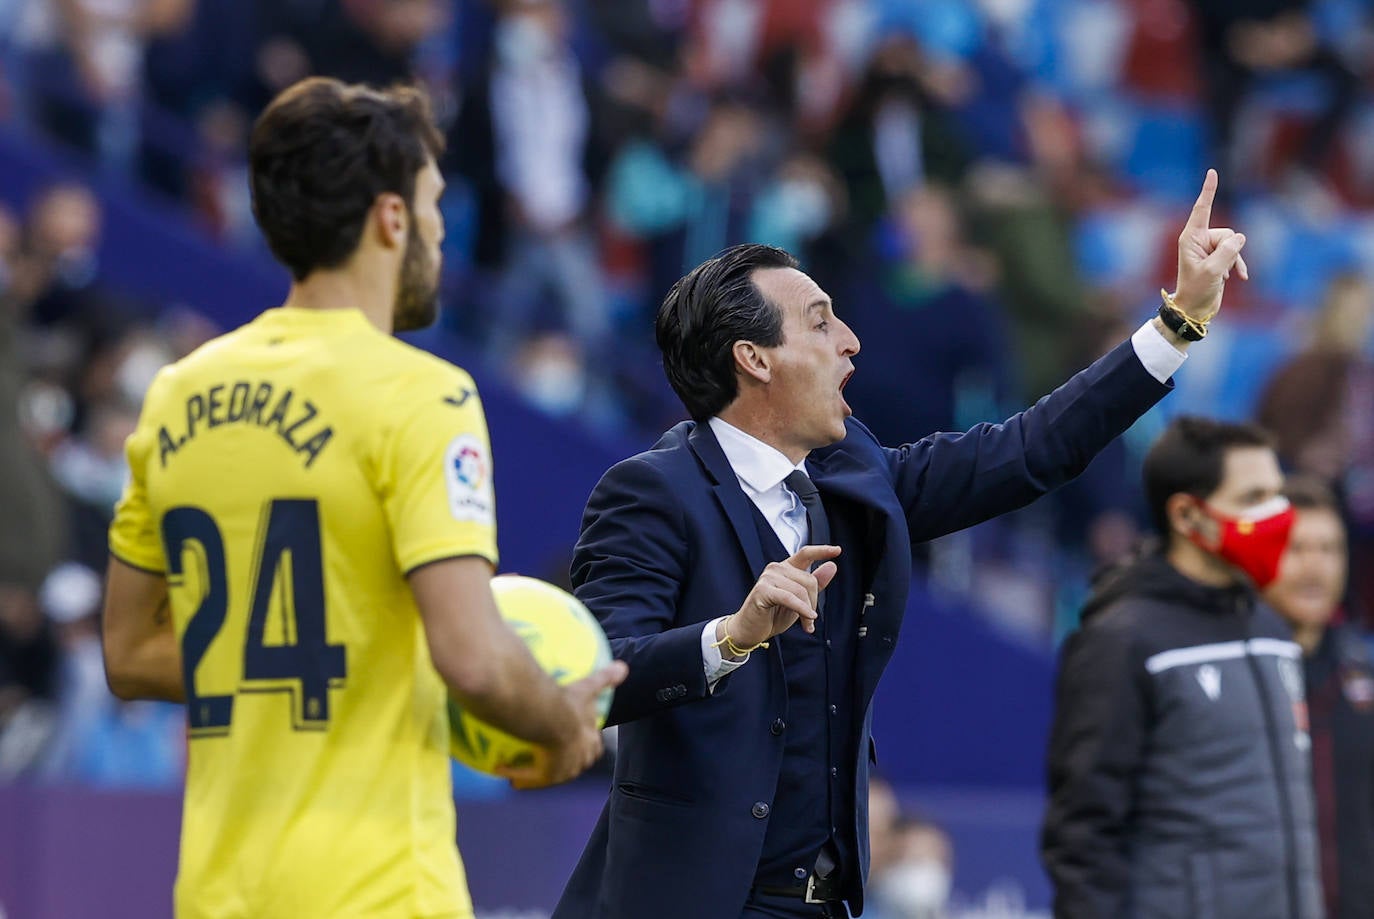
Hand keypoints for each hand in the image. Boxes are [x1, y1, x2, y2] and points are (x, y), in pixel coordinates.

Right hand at [497, 660, 627, 789]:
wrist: (549, 717)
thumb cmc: (569, 702)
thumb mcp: (587, 687)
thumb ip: (604, 678)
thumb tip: (623, 667)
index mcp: (589, 740)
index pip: (593, 747)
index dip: (587, 743)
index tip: (579, 739)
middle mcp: (579, 757)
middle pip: (577, 763)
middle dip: (568, 761)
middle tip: (552, 754)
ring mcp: (563, 768)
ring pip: (554, 774)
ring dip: (541, 771)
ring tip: (526, 769)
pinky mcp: (545, 774)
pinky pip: (531, 777)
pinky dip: (520, 774)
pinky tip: (504, 771)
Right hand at [721, 545, 841, 654]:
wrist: (750, 630)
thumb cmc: (773, 615)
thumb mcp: (800, 600)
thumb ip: (815, 583)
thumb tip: (832, 566)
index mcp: (786, 568)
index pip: (805, 553)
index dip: (822, 551)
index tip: (837, 550)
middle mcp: (776, 568)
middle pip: (809, 580)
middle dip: (813, 602)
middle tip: (810, 618)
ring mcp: (768, 577)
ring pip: (801, 590)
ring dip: (807, 611)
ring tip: (806, 624)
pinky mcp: (763, 590)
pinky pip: (790, 598)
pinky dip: (802, 609)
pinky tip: (808, 620)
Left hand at [1172, 169, 1247, 325]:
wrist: (1195, 308)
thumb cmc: (1196, 290)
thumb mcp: (1212, 271)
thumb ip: (1228, 251)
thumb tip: (1240, 238)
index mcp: (1191, 238)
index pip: (1201, 209)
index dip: (1208, 190)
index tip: (1212, 172)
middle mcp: (1199, 240)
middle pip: (1227, 233)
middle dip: (1229, 251)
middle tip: (1217, 270)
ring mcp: (1210, 249)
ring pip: (1234, 243)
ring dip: (1234, 260)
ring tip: (1223, 276)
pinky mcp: (1219, 258)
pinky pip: (1237, 253)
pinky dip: (1238, 265)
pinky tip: (1240, 277)